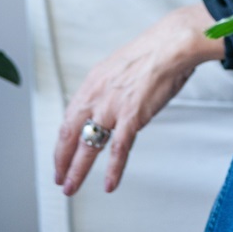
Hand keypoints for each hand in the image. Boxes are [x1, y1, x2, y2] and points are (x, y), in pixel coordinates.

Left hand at [54, 3, 223, 195]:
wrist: (171, 44)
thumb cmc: (153, 52)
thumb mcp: (119, 67)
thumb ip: (110, 88)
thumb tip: (109, 102)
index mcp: (93, 82)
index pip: (69, 118)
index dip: (63, 141)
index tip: (61, 155)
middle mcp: (97, 95)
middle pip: (70, 134)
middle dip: (62, 161)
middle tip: (60, 178)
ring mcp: (113, 107)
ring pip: (88, 146)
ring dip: (78, 170)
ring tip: (72, 187)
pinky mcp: (132, 116)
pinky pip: (118, 149)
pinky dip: (113, 169)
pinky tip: (109, 183)